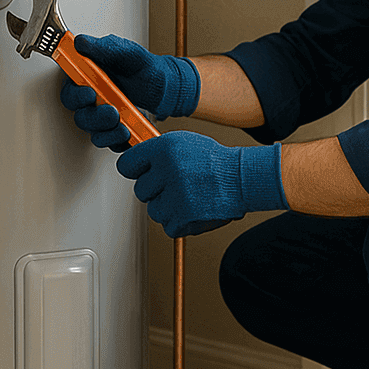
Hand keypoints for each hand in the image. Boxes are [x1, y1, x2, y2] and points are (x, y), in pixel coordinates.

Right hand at [59, 34, 198, 150]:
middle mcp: (92, 100)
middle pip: (80, 115)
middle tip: (112, 112)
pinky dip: (118, 142)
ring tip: (124, 127)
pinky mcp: (114, 130)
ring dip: (107, 132)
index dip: (76, 96)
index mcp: (88, 79)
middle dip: (95, 117)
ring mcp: (103, 117)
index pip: (70, 92)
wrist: (165, 84)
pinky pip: (111, 142)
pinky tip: (128, 136)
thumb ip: (103, 47)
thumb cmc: (143, 67)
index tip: (90, 94)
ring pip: (94, 132)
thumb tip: (80, 42)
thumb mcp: (126, 51)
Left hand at [115, 132, 286, 237]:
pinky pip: (168, 226)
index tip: (144, 173)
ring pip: (154, 210)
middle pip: (140, 190)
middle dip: (156, 191)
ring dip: (168, 208)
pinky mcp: (183, 216)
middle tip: (177, 185)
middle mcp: (167, 170)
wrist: (241, 178)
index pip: (126, 165)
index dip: (136, 171)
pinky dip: (180, 222)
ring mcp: (174, 195)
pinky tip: (194, 208)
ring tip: (189, 196)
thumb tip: (136, 163)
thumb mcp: (184, 142)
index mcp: (163, 148)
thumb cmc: (215, 161)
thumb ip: (157, 152)